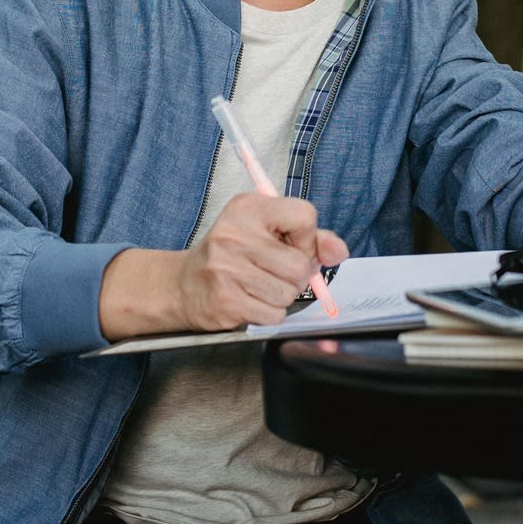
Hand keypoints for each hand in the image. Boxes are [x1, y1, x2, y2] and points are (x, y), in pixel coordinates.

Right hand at [97, 193, 348, 338]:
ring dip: (281, 297)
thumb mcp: (268, 231)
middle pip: (299, 265)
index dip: (307, 238)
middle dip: (295, 276)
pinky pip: (273, 315)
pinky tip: (249, 301)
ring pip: (288, 293)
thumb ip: (311, 238)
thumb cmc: (232, 255)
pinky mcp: (225, 300)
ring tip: (258, 286)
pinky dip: (268, 313)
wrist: (184, 285)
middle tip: (273, 272)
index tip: (291, 244)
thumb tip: (338, 252)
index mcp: (248, 208)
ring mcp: (226, 269)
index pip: (305, 216)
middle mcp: (234, 235)